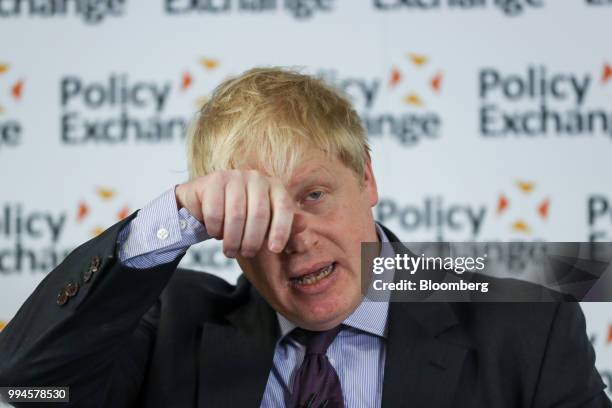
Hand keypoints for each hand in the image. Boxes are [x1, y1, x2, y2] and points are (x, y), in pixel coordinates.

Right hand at [175, 170, 294, 257]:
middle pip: (259, 214)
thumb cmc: (242, 216)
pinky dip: (216, 228)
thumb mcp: (266, 224)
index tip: (274, 250)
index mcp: (274, 186)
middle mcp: (256, 178)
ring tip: (230, 250)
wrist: (207, 203)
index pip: (284, 207)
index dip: (281, 230)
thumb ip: (285, 226)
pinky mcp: (213, 180)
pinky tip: (216, 232)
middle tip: (247, 254)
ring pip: (236, 215)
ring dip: (233, 239)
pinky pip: (216, 211)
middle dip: (253, 240)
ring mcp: (234, 176)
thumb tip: (303, 225)